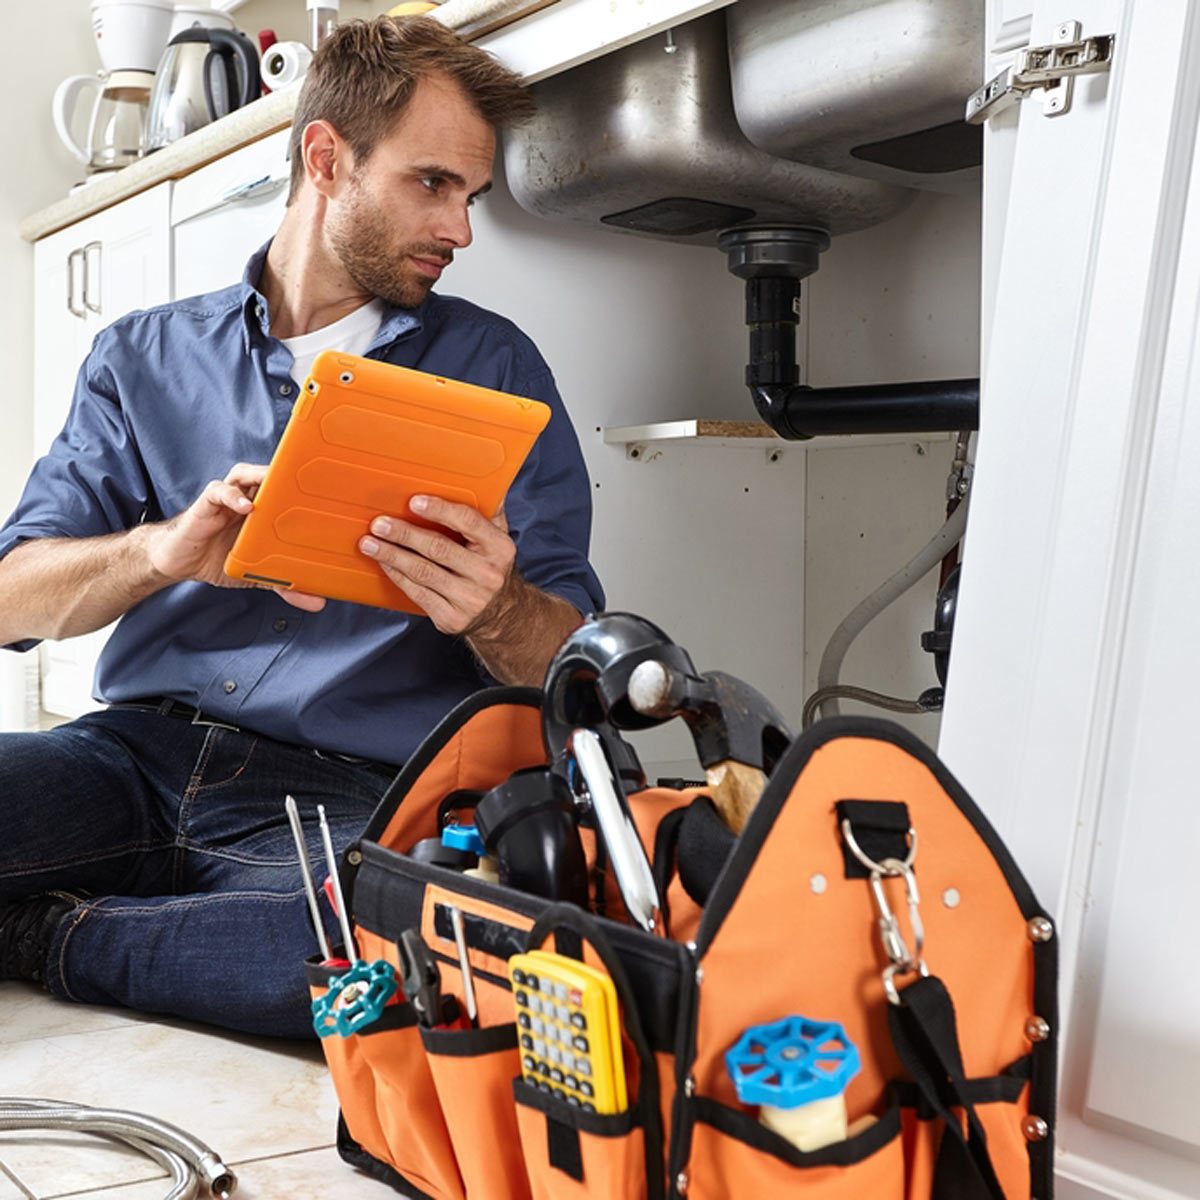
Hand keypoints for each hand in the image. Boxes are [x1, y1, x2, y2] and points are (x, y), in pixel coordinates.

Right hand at [144, 463, 324, 611]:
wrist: (181, 562)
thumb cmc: (220, 559)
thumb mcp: (259, 575)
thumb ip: (286, 585)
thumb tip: (318, 602)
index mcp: (266, 510)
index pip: (290, 490)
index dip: (309, 486)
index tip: (333, 489)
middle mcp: (249, 498)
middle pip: (273, 476)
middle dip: (291, 473)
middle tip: (314, 481)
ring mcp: (229, 498)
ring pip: (247, 475)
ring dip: (264, 476)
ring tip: (280, 485)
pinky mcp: (207, 503)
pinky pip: (221, 491)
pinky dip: (234, 496)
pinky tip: (247, 506)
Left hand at [359, 495, 516, 634]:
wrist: (503, 614)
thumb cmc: (492, 566)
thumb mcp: (499, 538)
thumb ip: (488, 509)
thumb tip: (482, 476)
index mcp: (500, 548)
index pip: (468, 522)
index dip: (439, 510)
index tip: (413, 502)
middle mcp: (487, 574)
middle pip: (438, 548)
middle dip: (404, 534)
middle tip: (379, 524)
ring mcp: (469, 599)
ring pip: (423, 572)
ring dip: (392, 555)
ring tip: (370, 543)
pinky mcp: (451, 618)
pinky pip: (417, 593)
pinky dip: (397, 575)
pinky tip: (384, 563)